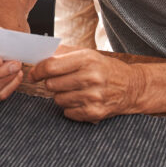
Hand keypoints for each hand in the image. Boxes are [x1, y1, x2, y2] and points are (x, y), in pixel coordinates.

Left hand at [30, 49, 146, 121]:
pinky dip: (70, 107)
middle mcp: (91, 78)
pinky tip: (81, 100)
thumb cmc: (105, 68)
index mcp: (87, 59)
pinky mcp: (94, 112)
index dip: (37, 71)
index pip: (51, 66)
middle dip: (51, 83)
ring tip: (74, 90)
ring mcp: (93, 97)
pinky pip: (67, 112)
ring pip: (58, 99)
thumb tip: (38, 56)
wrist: (132, 87)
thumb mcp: (87, 54)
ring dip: (61, 95)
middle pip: (51, 84)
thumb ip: (62, 53)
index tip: (34, 74)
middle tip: (60, 81)